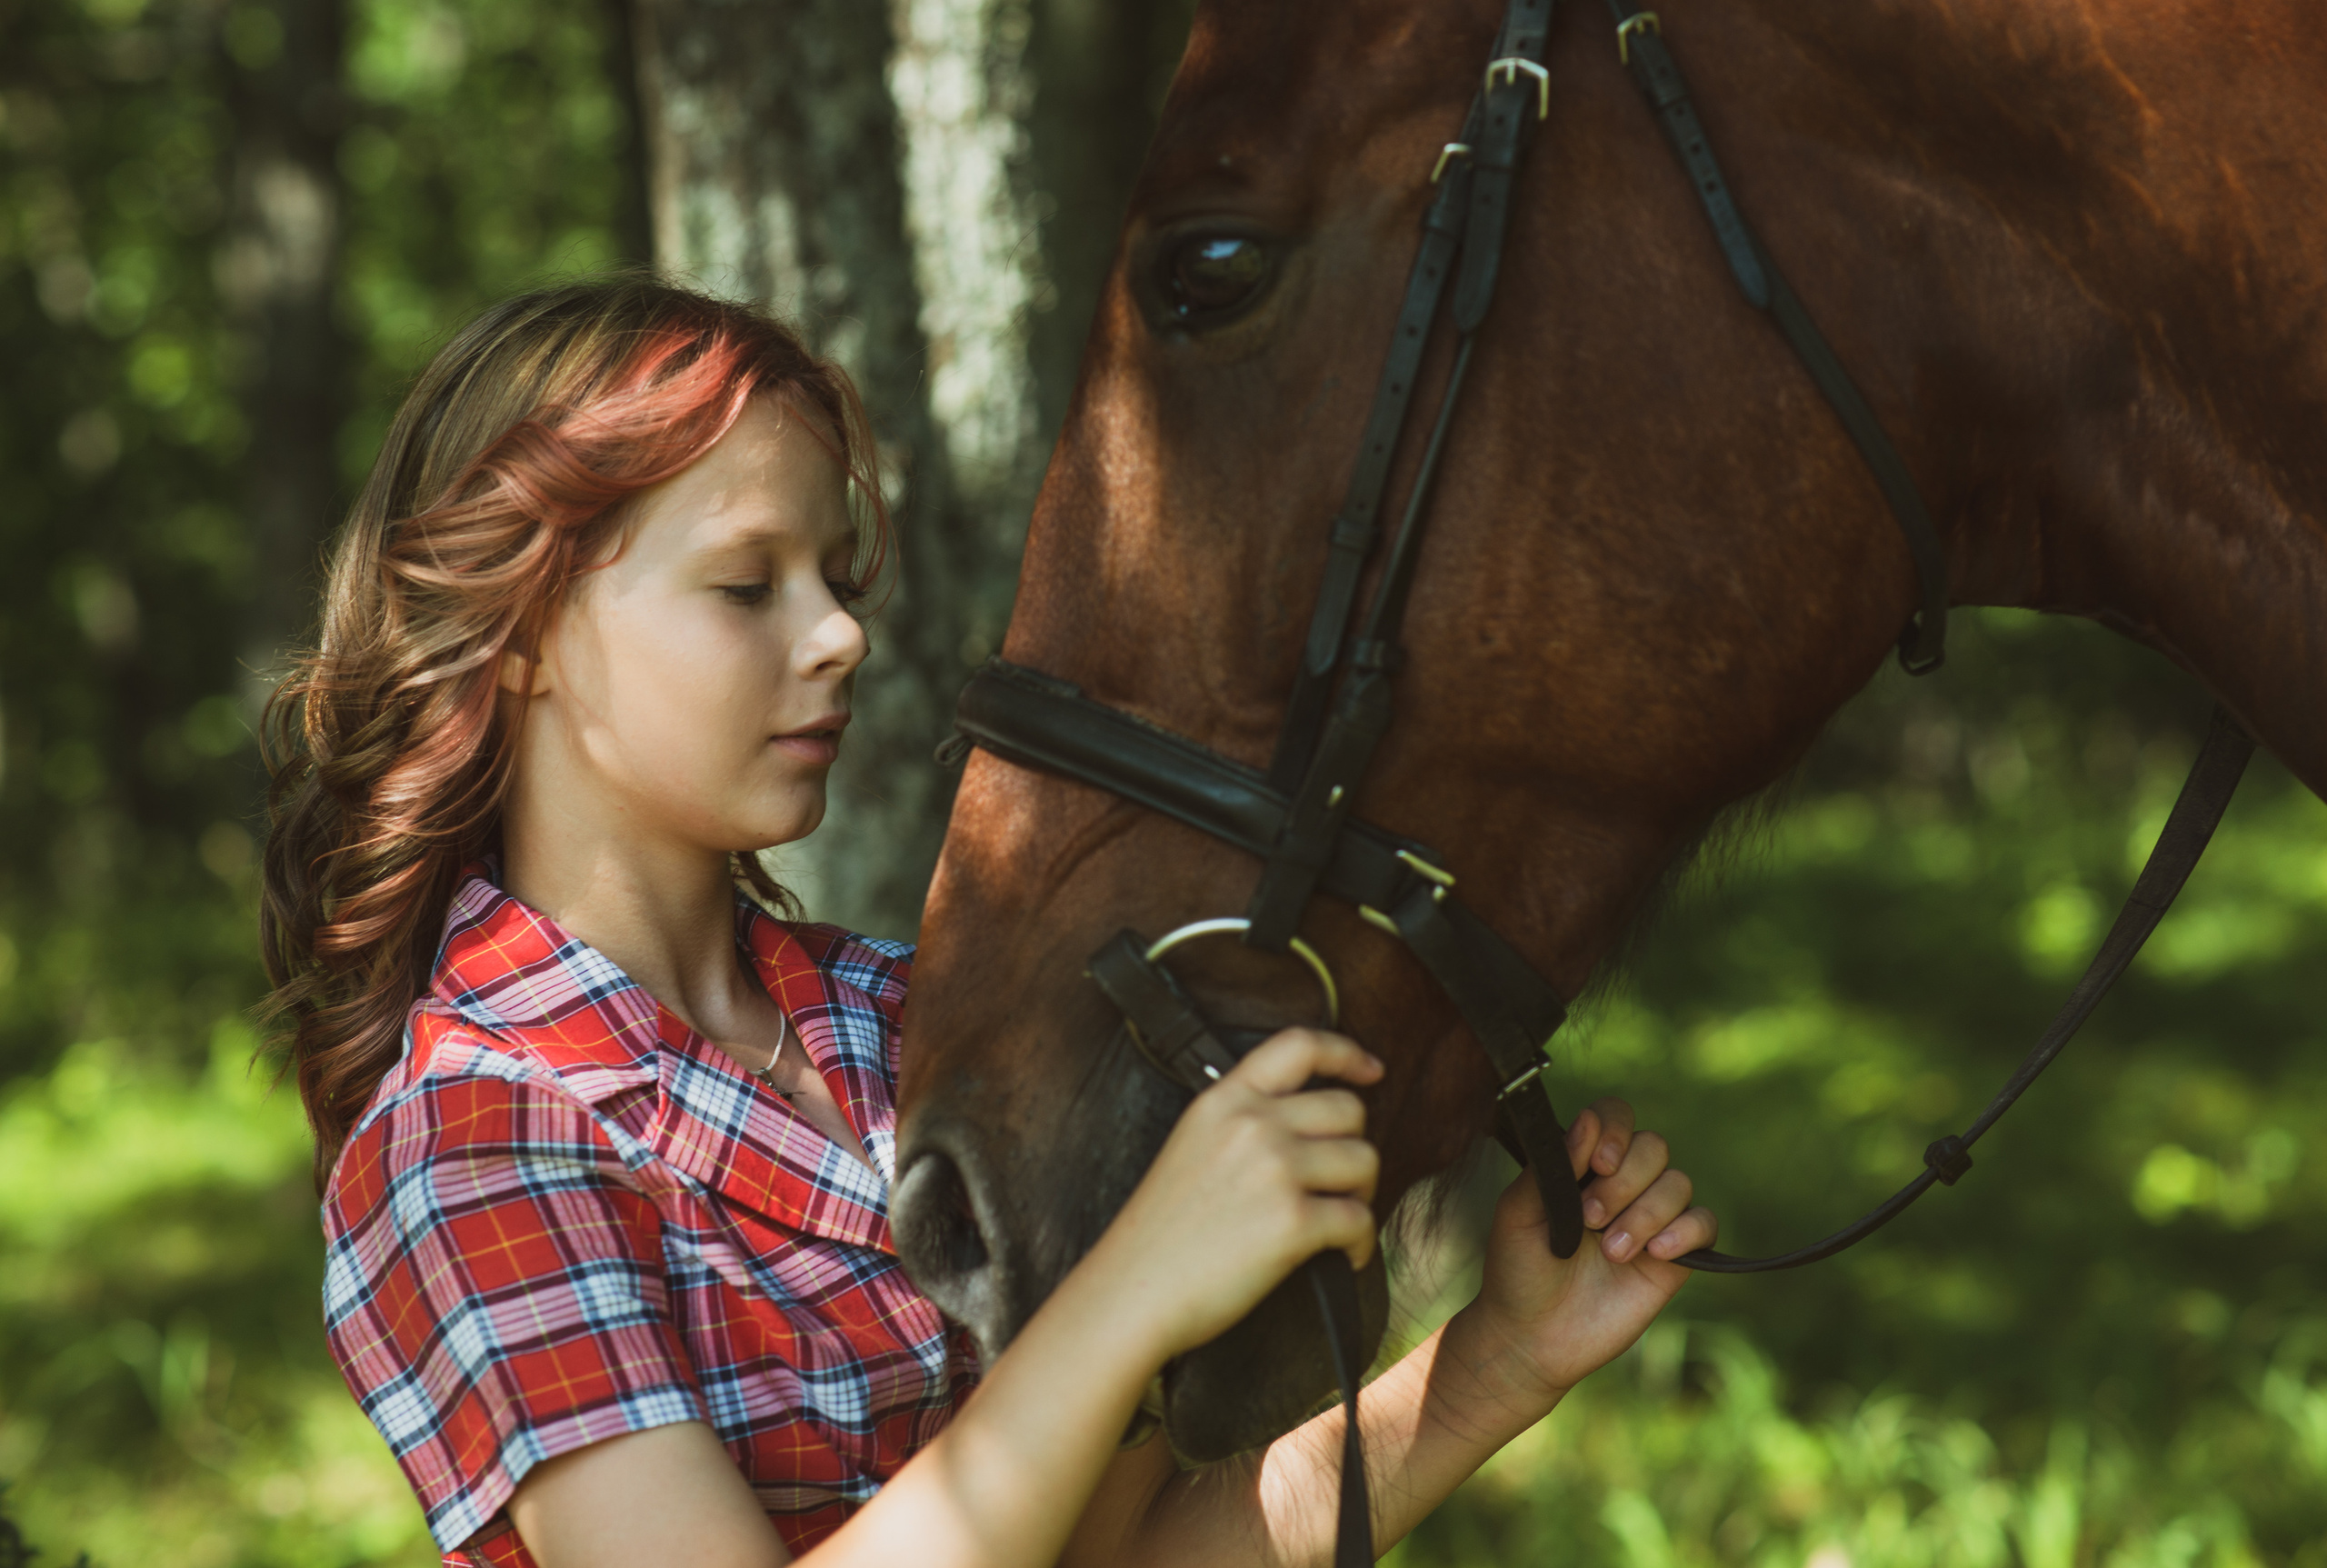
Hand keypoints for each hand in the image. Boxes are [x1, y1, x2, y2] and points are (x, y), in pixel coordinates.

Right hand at [1080, 1028, 1382, 1364]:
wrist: (1131, 1292)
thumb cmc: (1158, 1235)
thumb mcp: (1190, 1146)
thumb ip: (1241, 1122)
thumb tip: (1305, 1129)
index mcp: (1223, 1101)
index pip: (1298, 1045)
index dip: (1345, 1052)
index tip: (1370, 1069)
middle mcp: (1252, 1124)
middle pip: (1348, 1108)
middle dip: (1353, 1147)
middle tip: (1341, 1182)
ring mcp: (1275, 1169)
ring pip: (1364, 1161)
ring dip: (1360, 1194)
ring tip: (1337, 1220)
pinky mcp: (1293, 1221)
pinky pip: (1360, 1220)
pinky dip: (1360, 1244)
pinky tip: (1342, 1257)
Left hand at [1465, 1098, 1716, 1403]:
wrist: (1532, 1338)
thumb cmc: (1517, 1270)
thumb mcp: (1519, 1213)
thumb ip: (1554, 1165)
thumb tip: (1588, 1120)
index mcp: (1582, 1164)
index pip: (1615, 1117)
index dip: (1614, 1129)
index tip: (1597, 1162)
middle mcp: (1621, 1184)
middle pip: (1653, 1147)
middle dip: (1624, 1181)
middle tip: (1590, 1220)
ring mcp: (1650, 1219)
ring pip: (1678, 1183)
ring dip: (1645, 1214)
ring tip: (1610, 1253)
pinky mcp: (1674, 1258)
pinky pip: (1704, 1223)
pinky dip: (1685, 1231)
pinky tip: (1654, 1254)